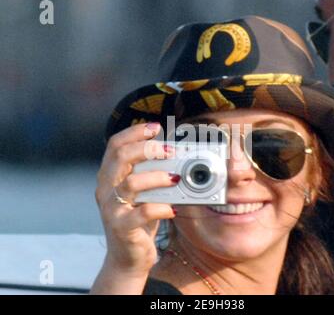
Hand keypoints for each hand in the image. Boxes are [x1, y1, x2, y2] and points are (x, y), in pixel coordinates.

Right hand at [95, 122, 177, 276]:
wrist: (127, 258)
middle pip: (120, 157)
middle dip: (147, 148)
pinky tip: (173, 209)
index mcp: (109, 177)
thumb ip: (148, 175)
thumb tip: (173, 156)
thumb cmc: (137, 221)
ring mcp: (112, 209)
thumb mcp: (140, 194)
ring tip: (175, 179)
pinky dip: (162, 208)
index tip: (155, 127)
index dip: (134, 132)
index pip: (115, 145)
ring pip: (132, 183)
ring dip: (158, 177)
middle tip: (169, 150)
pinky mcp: (122, 227)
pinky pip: (143, 212)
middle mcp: (105, 190)